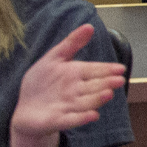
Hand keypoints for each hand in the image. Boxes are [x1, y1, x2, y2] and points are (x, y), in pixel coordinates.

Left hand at [9, 24, 126, 146]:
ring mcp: (69, 106)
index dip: (107, 70)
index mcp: (76, 75)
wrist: (26, 109)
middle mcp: (76, 91)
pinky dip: (81, 118)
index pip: (95, 70)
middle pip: (94, 86)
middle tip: (119, 80)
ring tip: (108, 94)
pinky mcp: (58, 120)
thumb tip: (90, 26)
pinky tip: (92, 116)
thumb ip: (72, 43)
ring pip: (86, 102)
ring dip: (97, 99)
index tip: (120, 69)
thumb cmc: (41, 83)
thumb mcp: (53, 58)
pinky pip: (71, 119)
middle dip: (106, 83)